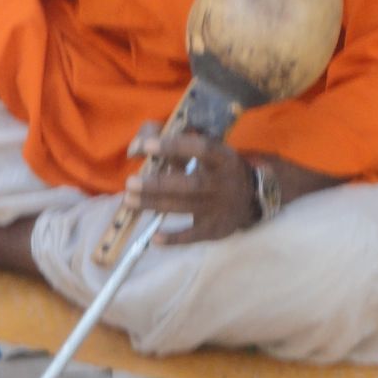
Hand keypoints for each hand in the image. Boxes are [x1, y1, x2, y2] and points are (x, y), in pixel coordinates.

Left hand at [125, 126, 257, 243]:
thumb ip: (166, 138)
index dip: (174, 146)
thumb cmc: (213, 166)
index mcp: (222, 157)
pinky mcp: (215, 229)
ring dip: (155, 205)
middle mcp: (223, 183)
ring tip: (128, 201)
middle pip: (191, 184)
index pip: (201, 148)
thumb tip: (135, 147)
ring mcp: (220, 208)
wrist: (249, 198)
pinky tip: (154, 238)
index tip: (146, 146)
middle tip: (130, 182)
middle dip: (158, 184)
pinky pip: (193, 236)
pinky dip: (174, 239)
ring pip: (186, 207)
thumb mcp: (199, 146)